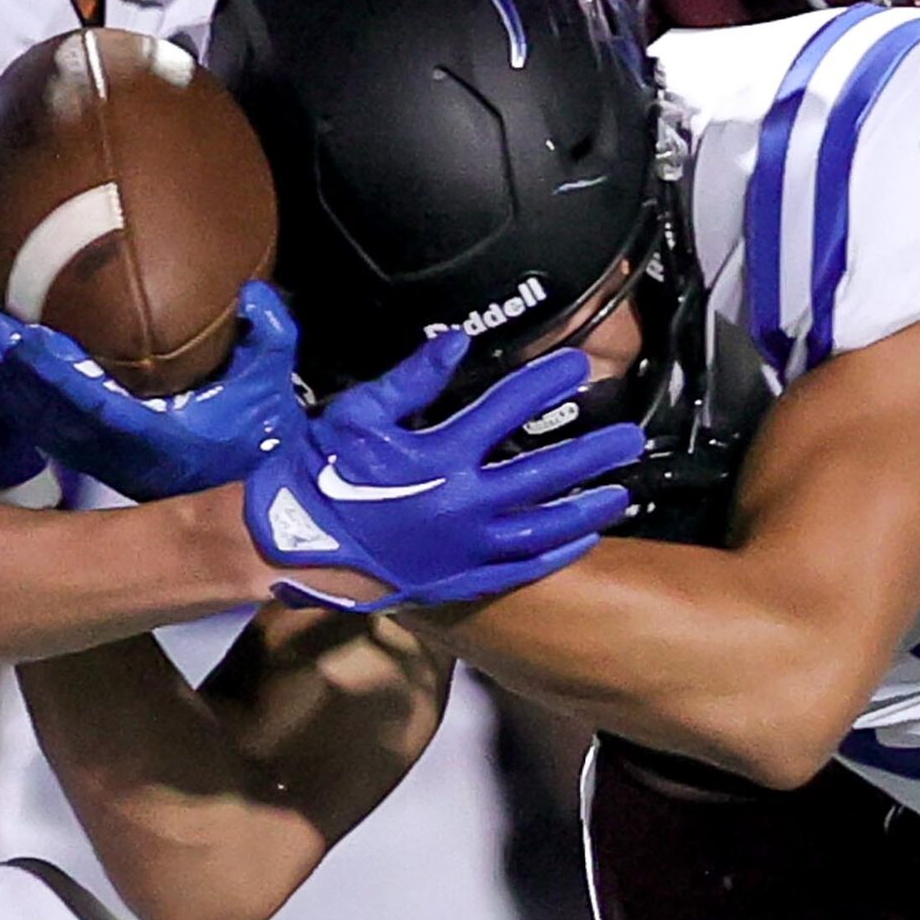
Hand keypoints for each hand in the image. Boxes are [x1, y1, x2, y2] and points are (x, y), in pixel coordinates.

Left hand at [0, 281, 309, 500]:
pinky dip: (20, 399)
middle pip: (51, 413)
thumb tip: (252, 294)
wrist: (257, 494)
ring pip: (40, 423)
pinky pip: (47, 430)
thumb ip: (268, 332)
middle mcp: (119, 455)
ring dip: (8, 382)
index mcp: (156, 436)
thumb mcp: (272, 377)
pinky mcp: (98, 462)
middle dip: (14, 369)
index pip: (94, 403)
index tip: (26, 337)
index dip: (57, 373)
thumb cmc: (263, 431)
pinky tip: (1, 369)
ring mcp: (104, 462)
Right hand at [250, 332, 644, 613]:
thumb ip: (412, 379)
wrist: (290, 543)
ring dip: (587, 508)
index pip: (507, 408)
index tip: (576, 366)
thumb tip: (456, 341)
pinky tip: (582, 541)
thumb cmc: (319, 473)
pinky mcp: (459, 578)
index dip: (545, 381)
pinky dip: (555, 555)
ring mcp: (465, 547)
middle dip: (592, 452)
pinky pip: (520, 570)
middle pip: (544, 473)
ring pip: (543, 528)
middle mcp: (462, 503)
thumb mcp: (358, 412)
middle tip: (629, 437)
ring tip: (621, 492)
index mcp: (439, 455)